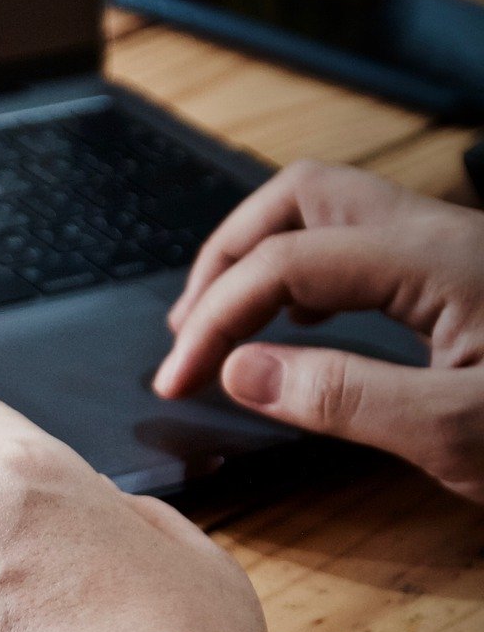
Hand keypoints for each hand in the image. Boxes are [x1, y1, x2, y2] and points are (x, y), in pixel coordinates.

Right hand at [155, 161, 483, 501]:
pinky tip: (297, 324)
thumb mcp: (460, 434)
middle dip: (226, 256)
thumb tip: (240, 371)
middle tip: (189, 330)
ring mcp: (458, 248)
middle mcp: (443, 235)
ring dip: (262, 254)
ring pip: (330, 207)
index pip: (283, 261)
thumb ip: (343, 399)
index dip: (214, 318)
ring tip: (225, 322)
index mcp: (437, 262)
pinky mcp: (467, 273)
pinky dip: (305, 270)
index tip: (177, 381)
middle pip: (300, 196)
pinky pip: (363, 240)